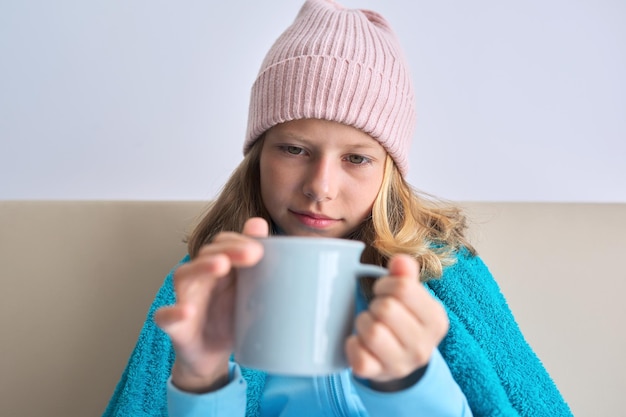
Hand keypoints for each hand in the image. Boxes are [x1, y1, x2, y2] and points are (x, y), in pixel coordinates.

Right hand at [154, 217, 268, 392]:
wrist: (213, 356)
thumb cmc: (229, 318)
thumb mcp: (249, 292)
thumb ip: (256, 263)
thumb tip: (260, 226)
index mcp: (218, 267)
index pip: (223, 243)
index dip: (239, 241)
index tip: (260, 248)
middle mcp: (199, 278)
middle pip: (206, 253)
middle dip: (228, 250)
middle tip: (251, 253)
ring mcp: (184, 299)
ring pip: (184, 275)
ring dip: (202, 267)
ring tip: (221, 265)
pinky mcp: (175, 326)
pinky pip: (166, 316)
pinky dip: (174, 312)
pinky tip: (187, 310)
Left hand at [345, 254, 448, 387]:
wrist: (401, 362)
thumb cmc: (404, 320)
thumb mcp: (412, 297)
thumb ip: (405, 275)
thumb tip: (400, 259)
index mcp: (436, 320)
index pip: (404, 288)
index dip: (386, 284)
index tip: (383, 290)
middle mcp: (423, 346)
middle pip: (386, 309)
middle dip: (375, 304)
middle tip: (377, 309)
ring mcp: (402, 364)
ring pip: (373, 332)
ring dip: (363, 322)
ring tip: (369, 323)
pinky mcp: (379, 375)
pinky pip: (359, 358)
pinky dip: (353, 345)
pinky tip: (359, 341)